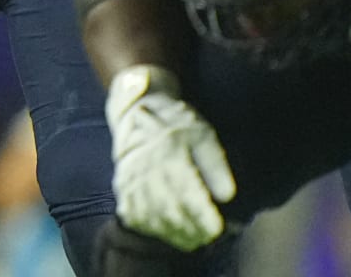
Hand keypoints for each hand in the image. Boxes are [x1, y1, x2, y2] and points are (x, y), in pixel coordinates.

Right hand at [105, 65, 234, 250]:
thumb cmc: (176, 124)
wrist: (137, 111)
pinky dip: (151, 229)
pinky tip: (167, 231)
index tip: (219, 229)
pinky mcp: (122, 187)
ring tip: (193, 240)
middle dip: (194, 231)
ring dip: (175, 234)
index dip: (206, 219)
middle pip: (173, 213)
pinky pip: (134, 216)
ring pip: (154, 219)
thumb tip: (227, 197)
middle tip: (209, 238)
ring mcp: (132, 181)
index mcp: (171, 157)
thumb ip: (216, 166)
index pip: (190, 198)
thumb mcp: (204, 135)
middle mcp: (148, 171)